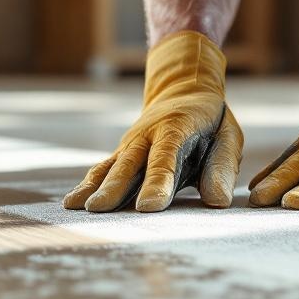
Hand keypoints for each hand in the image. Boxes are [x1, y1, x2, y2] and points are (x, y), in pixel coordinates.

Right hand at [63, 31, 241, 212]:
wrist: (183, 89)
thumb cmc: (211, 121)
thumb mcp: (227, 137)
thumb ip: (222, 167)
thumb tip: (219, 200)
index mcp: (176, 129)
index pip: (165, 159)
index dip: (158, 183)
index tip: (148, 207)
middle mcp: (146, 135)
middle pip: (129, 164)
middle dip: (114, 188)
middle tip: (100, 209)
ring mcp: (130, 144)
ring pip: (111, 166)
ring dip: (94, 187)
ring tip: (78, 207)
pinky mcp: (122, 153)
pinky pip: (103, 168)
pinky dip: (88, 183)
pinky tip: (72, 202)